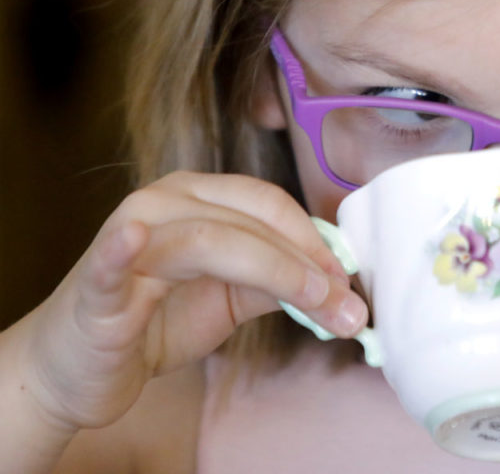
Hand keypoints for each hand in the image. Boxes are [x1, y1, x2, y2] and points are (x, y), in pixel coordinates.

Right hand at [15, 171, 365, 432]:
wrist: (80, 369)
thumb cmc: (155, 321)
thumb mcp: (231, 298)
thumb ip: (279, 285)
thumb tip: (341, 288)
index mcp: (198, 197)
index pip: (270, 205)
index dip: (316, 240)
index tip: (351, 280)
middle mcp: (164, 203)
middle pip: (251, 219)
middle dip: (308, 263)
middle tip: (347, 304)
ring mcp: (126, 235)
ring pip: (211, 239)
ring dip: (275, 271)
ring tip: (316, 302)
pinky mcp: (95, 283)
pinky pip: (111, 260)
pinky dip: (125, 248)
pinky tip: (137, 240)